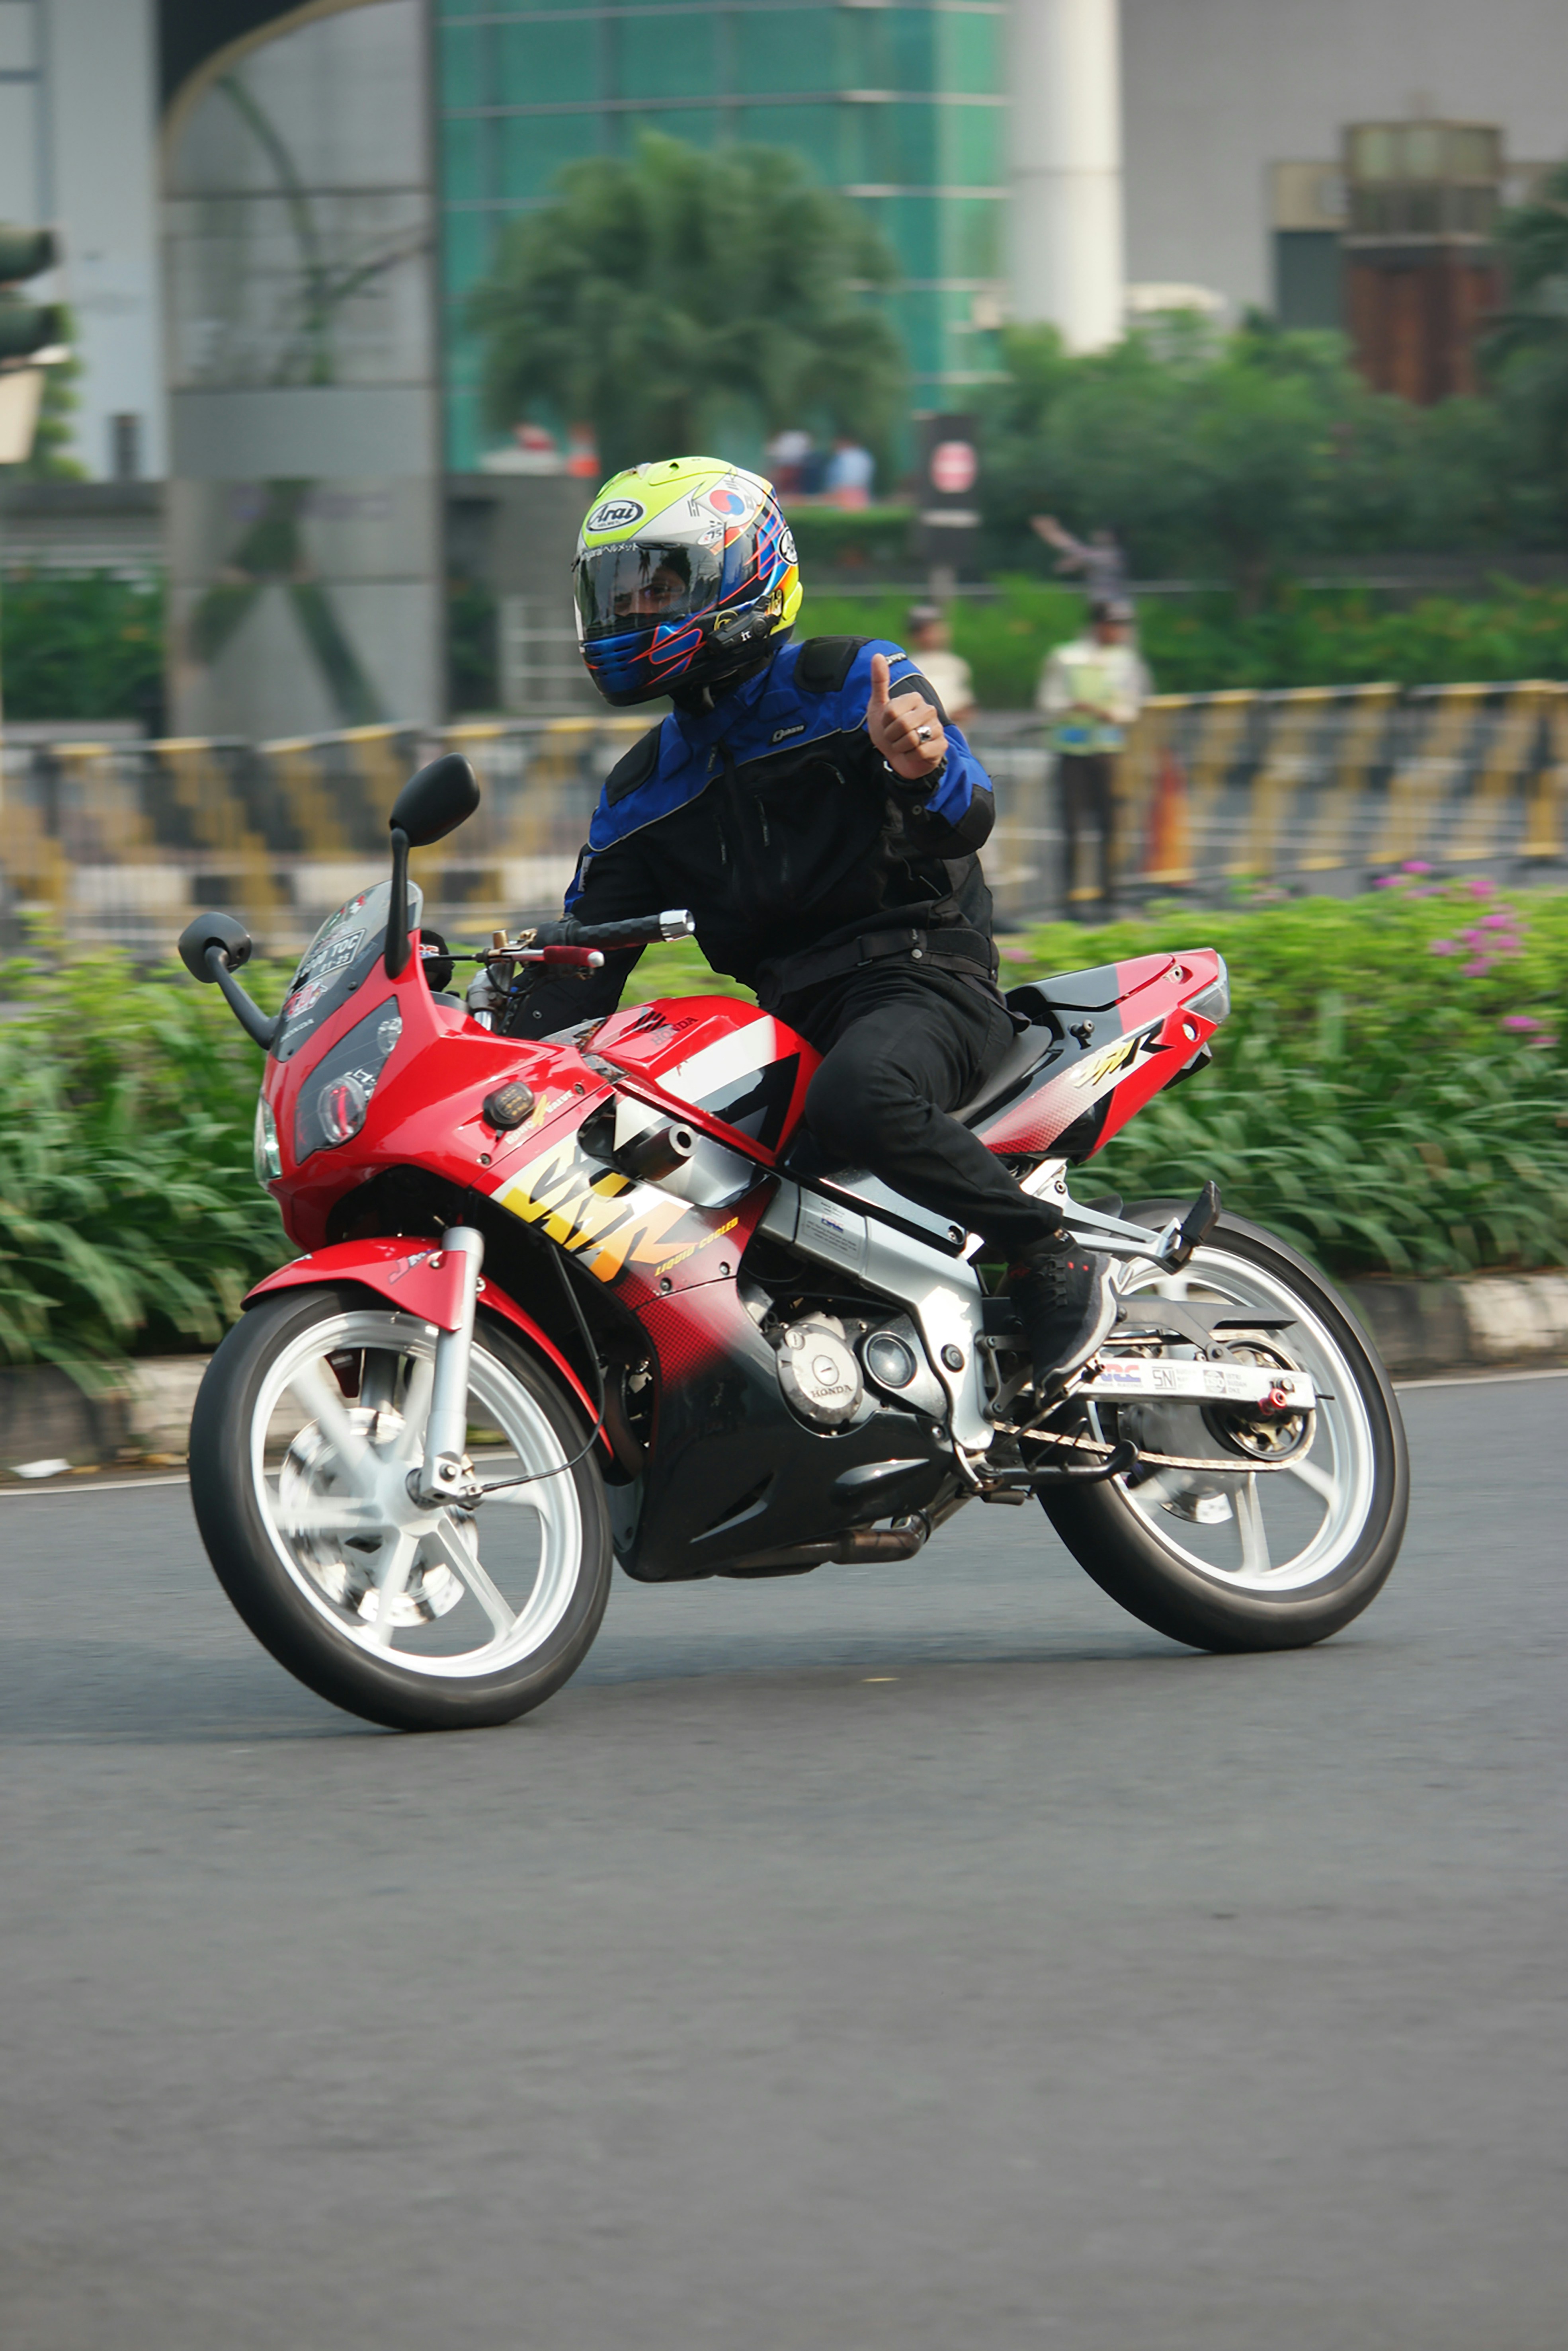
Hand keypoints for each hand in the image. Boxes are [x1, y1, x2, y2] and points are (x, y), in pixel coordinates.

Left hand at [866, 652, 947, 779]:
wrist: (898, 759)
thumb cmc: (889, 732)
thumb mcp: (878, 707)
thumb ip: (879, 681)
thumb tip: (877, 655)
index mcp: (915, 698)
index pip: (892, 711)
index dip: (885, 722)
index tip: (888, 724)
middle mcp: (929, 710)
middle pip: (903, 725)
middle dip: (892, 736)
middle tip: (895, 737)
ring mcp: (937, 728)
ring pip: (912, 739)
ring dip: (901, 747)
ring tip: (904, 745)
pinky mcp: (941, 746)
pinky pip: (920, 752)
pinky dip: (911, 756)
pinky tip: (913, 754)